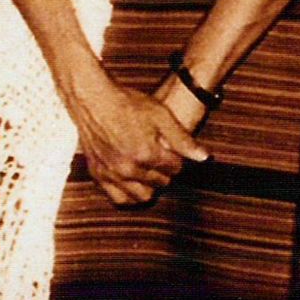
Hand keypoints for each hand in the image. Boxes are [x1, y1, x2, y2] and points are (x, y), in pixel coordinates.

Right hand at [74, 74, 208, 205]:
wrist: (95, 101)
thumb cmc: (129, 104)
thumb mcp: (161, 115)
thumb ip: (182, 139)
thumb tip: (204, 157)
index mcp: (147, 154)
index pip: (175, 168)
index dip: (177, 158)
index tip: (172, 150)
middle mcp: (129, 169)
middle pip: (160, 183)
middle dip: (165, 172)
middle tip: (162, 158)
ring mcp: (112, 175)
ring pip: (141, 197)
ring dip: (150, 187)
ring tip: (150, 171)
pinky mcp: (98, 176)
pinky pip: (118, 198)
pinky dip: (129, 194)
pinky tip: (134, 182)